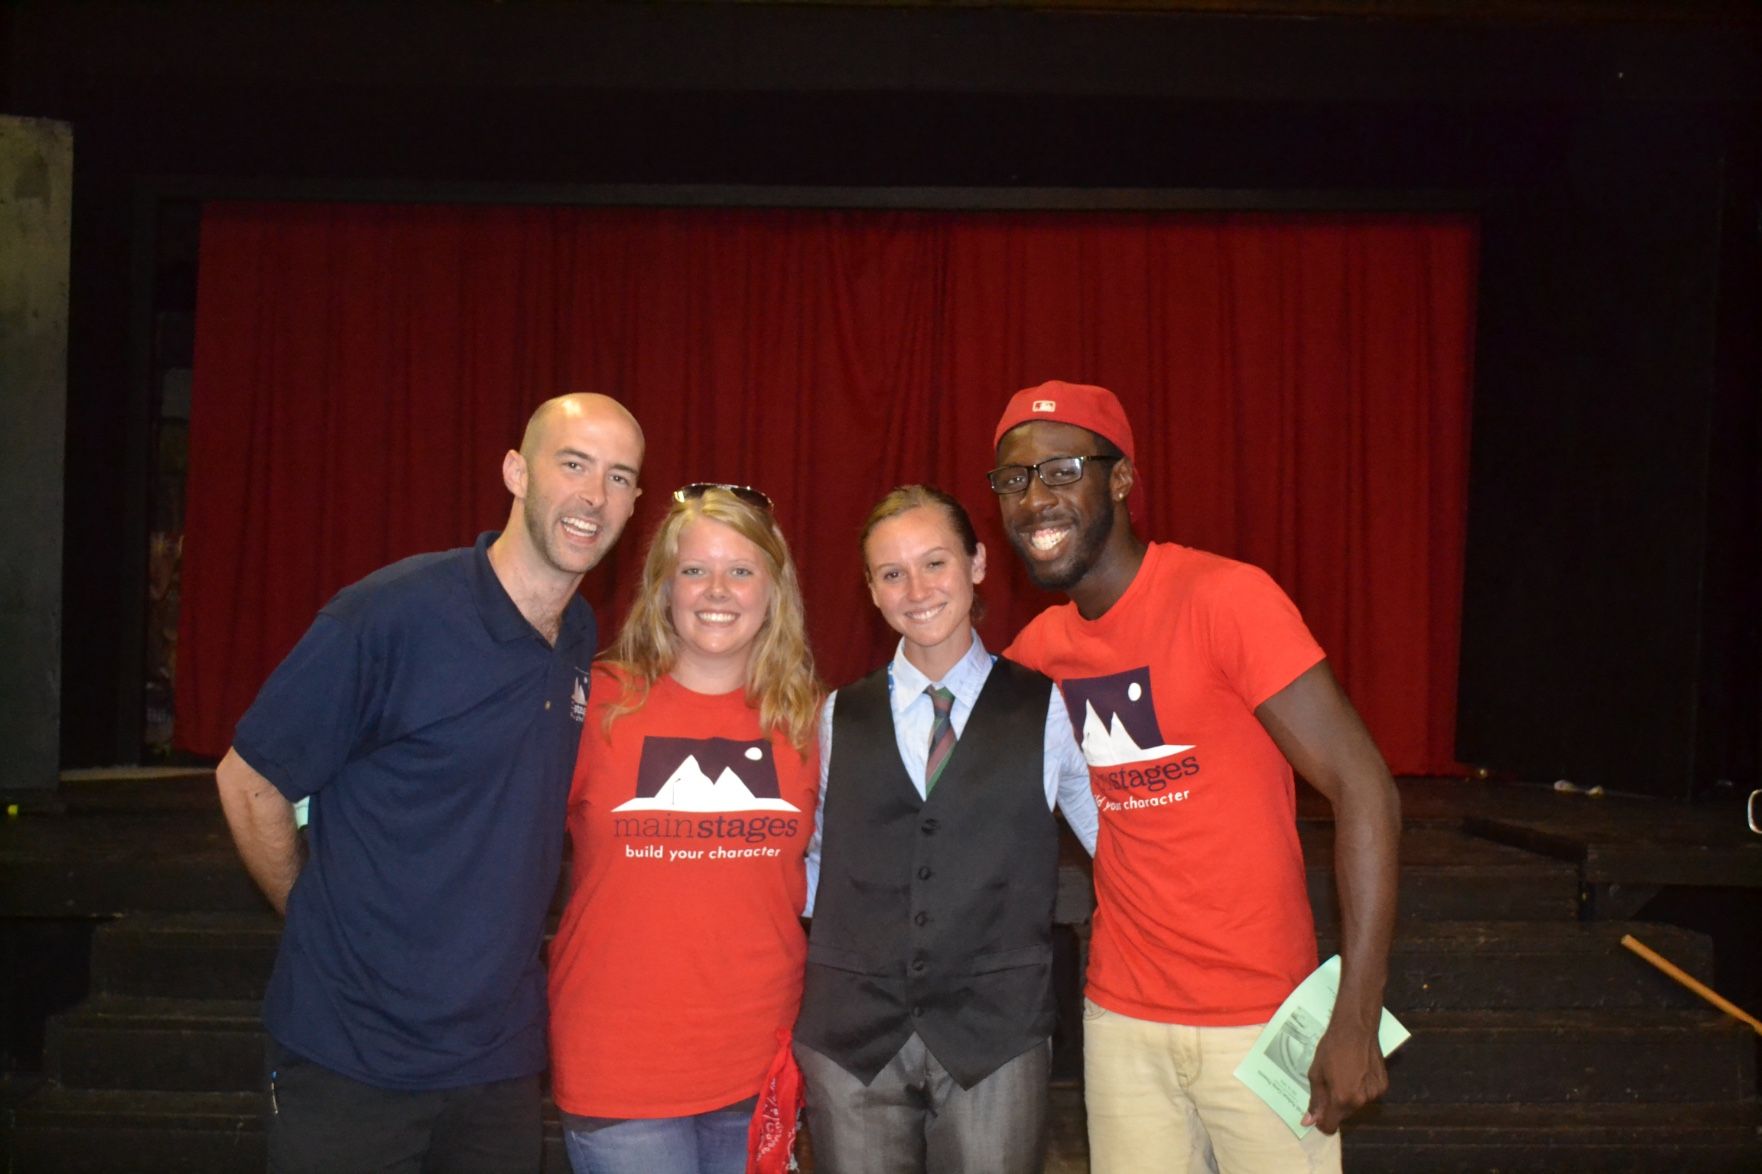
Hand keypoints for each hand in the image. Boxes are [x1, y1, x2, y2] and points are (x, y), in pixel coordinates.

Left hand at [1302, 1019, 1387, 1133]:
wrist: (1356, 1028)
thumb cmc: (1331, 1048)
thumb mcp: (1316, 1073)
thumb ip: (1315, 1100)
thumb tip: (1309, 1121)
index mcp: (1342, 1099)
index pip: (1330, 1126)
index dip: (1321, 1123)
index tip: (1316, 1114)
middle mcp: (1360, 1101)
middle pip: (1343, 1115)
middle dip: (1334, 1106)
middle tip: (1328, 1084)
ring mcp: (1374, 1094)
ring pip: (1356, 1106)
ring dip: (1348, 1097)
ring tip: (1343, 1075)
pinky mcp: (1383, 1086)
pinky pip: (1368, 1095)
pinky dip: (1361, 1089)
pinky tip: (1357, 1072)